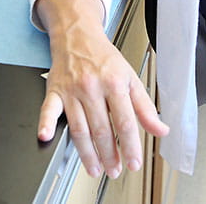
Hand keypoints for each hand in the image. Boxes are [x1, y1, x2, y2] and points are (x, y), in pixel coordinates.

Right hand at [35, 0, 169, 179]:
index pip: (125, 121)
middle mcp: (92, 87)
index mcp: (114, 82)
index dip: (131, 145)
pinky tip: (46, 136)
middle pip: (101, 129)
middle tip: (114, 170)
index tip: (134, 162)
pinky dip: (45, 123)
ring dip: (87, 153)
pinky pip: (48, 109)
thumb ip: (145, 106)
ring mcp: (71, 90)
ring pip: (79, 128)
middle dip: (109, 155)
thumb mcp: (130, 77)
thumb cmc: (103, 58)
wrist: (77, 35)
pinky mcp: (54, 91)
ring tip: (95, 168)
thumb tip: (161, 129)